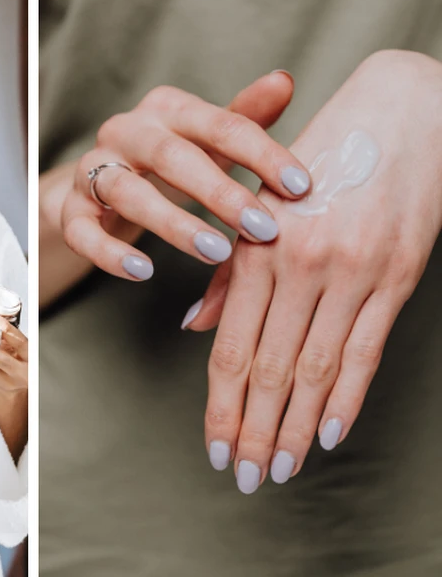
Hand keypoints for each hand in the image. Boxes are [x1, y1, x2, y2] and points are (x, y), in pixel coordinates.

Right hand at [60, 71, 311, 280]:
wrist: (100, 184)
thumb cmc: (172, 161)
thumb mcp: (210, 139)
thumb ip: (245, 116)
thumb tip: (283, 80)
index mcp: (166, 108)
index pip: (218, 124)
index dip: (261, 154)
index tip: (300, 187)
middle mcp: (124, 131)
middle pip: (171, 156)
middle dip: (220, 194)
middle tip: (263, 229)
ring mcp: (91, 169)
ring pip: (127, 193)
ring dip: (173, 224)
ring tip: (214, 252)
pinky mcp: (70, 209)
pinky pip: (84, 231)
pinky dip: (110, 253)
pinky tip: (143, 272)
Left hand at [186, 50, 441, 492]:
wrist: (399, 115)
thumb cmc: (319, 161)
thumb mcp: (259, 207)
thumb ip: (228, 272)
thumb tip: (193, 327)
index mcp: (256, 250)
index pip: (231, 348)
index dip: (222, 404)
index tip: (214, 446)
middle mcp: (298, 266)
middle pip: (270, 369)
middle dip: (253, 430)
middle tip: (244, 477)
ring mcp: (350, 273)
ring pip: (316, 369)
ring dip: (296, 427)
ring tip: (282, 468)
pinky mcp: (395, 276)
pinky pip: (367, 349)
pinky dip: (347, 396)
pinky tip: (331, 433)